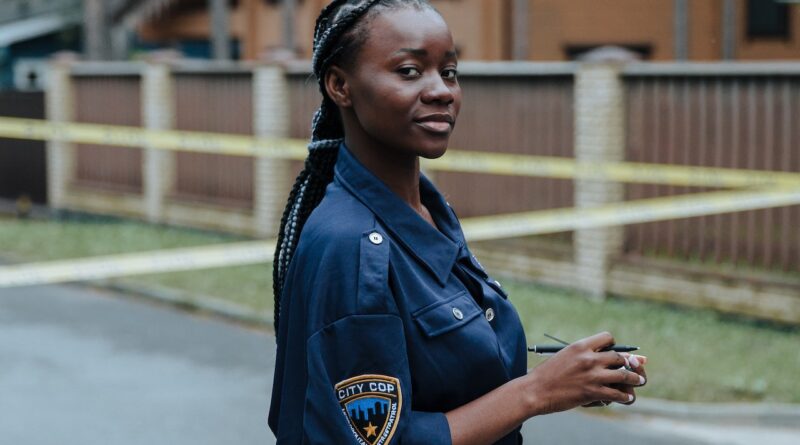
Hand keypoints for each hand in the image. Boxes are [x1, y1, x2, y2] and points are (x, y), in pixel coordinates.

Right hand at [523, 332, 645, 414]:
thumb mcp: (565, 356)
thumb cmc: (548, 374)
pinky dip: (624, 396)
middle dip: (627, 362)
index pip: (608, 338)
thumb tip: (604, 357)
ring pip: (623, 374)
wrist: (536, 390)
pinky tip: (627, 397)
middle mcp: (589, 358)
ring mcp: (592, 376)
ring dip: (634, 379)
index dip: (614, 345)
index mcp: (581, 346)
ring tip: (639, 381)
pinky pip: (617, 393)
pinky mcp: (593, 392)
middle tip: (634, 367)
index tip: (614, 351)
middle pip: (619, 356)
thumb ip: (583, 355)